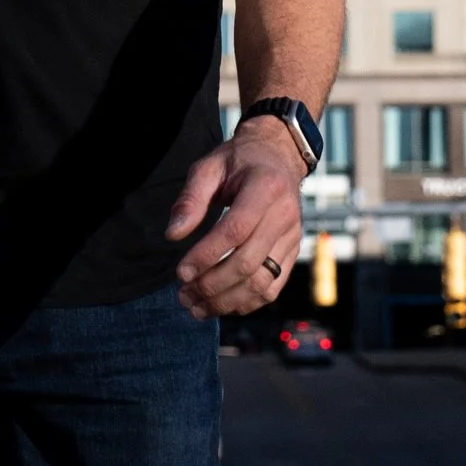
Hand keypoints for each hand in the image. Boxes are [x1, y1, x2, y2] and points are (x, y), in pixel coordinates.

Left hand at [167, 122, 307, 321]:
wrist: (278, 158)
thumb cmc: (238, 162)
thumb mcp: (209, 167)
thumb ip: (190, 199)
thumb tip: (172, 235)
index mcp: (265, 187)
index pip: (236, 230)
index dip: (206, 255)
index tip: (181, 272)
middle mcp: (285, 214)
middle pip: (248, 263)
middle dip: (211, 285)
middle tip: (182, 295)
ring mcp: (293, 237)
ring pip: (261, 282)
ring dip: (226, 301)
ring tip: (195, 307)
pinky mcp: (293, 252)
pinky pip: (272, 287)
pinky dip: (246, 303)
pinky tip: (220, 305)